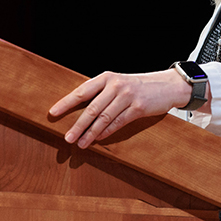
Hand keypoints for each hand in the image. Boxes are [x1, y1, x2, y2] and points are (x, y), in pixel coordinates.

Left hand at [48, 69, 194, 147]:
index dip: (66, 103)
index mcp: (107, 78)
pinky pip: (118, 123)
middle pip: (92, 108)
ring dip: (90, 133)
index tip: (53, 113)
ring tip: (80, 143)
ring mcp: (127, 97)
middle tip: (66, 138)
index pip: (82, 91)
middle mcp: (115, 86)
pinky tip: (98, 139)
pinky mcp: (138, 108)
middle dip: (77, 125)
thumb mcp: (118, 83)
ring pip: (104, 118)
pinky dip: (106, 132)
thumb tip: (78, 110)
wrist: (167, 85)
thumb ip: (101, 93)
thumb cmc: (138, 86)